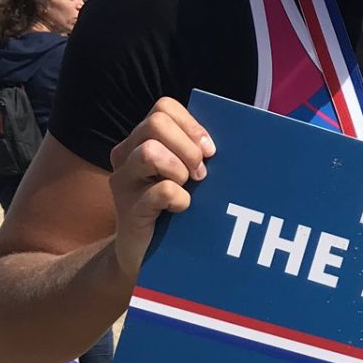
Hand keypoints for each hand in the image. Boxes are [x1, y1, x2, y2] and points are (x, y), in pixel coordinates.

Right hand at [107, 97, 213, 278]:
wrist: (149, 255)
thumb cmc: (176, 209)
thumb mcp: (188, 175)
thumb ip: (198, 153)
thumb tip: (238, 134)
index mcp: (142, 140)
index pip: (164, 108)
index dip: (192, 125)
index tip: (210, 151)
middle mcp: (126, 155)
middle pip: (156, 123)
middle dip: (188, 146)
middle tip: (200, 174)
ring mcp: (123, 181)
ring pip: (150, 151)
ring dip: (179, 169)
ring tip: (188, 188)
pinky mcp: (128, 209)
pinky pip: (161, 190)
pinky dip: (179, 199)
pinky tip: (182, 209)